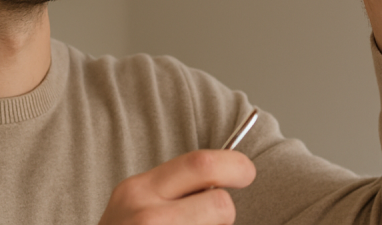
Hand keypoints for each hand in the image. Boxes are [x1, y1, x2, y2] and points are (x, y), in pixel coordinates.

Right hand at [98, 150, 255, 224]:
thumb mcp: (135, 206)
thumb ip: (170, 190)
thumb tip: (224, 176)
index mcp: (138, 190)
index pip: (199, 164)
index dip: (233, 165)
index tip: (246, 172)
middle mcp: (145, 217)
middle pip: (219, 205)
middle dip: (227, 211)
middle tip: (220, 215)